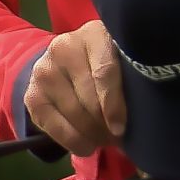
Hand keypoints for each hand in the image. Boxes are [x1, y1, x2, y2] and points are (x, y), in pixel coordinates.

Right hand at [23, 20, 126, 157]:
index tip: (122, 128)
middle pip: (89, 98)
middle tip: (118, 137)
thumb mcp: (121, 62)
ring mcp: (44, 70)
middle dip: (106, 125)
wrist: (64, 64)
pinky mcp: (31, 94)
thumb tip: (147, 118)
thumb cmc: (106, 66)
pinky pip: (55, 128)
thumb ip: (131, 80)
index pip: (104, 72)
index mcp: (94, 34)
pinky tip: (87, 145)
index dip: (114, 105)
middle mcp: (63, 47)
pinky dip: (75, 142)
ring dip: (93, 136)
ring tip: (105, 139)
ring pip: (75, 114)